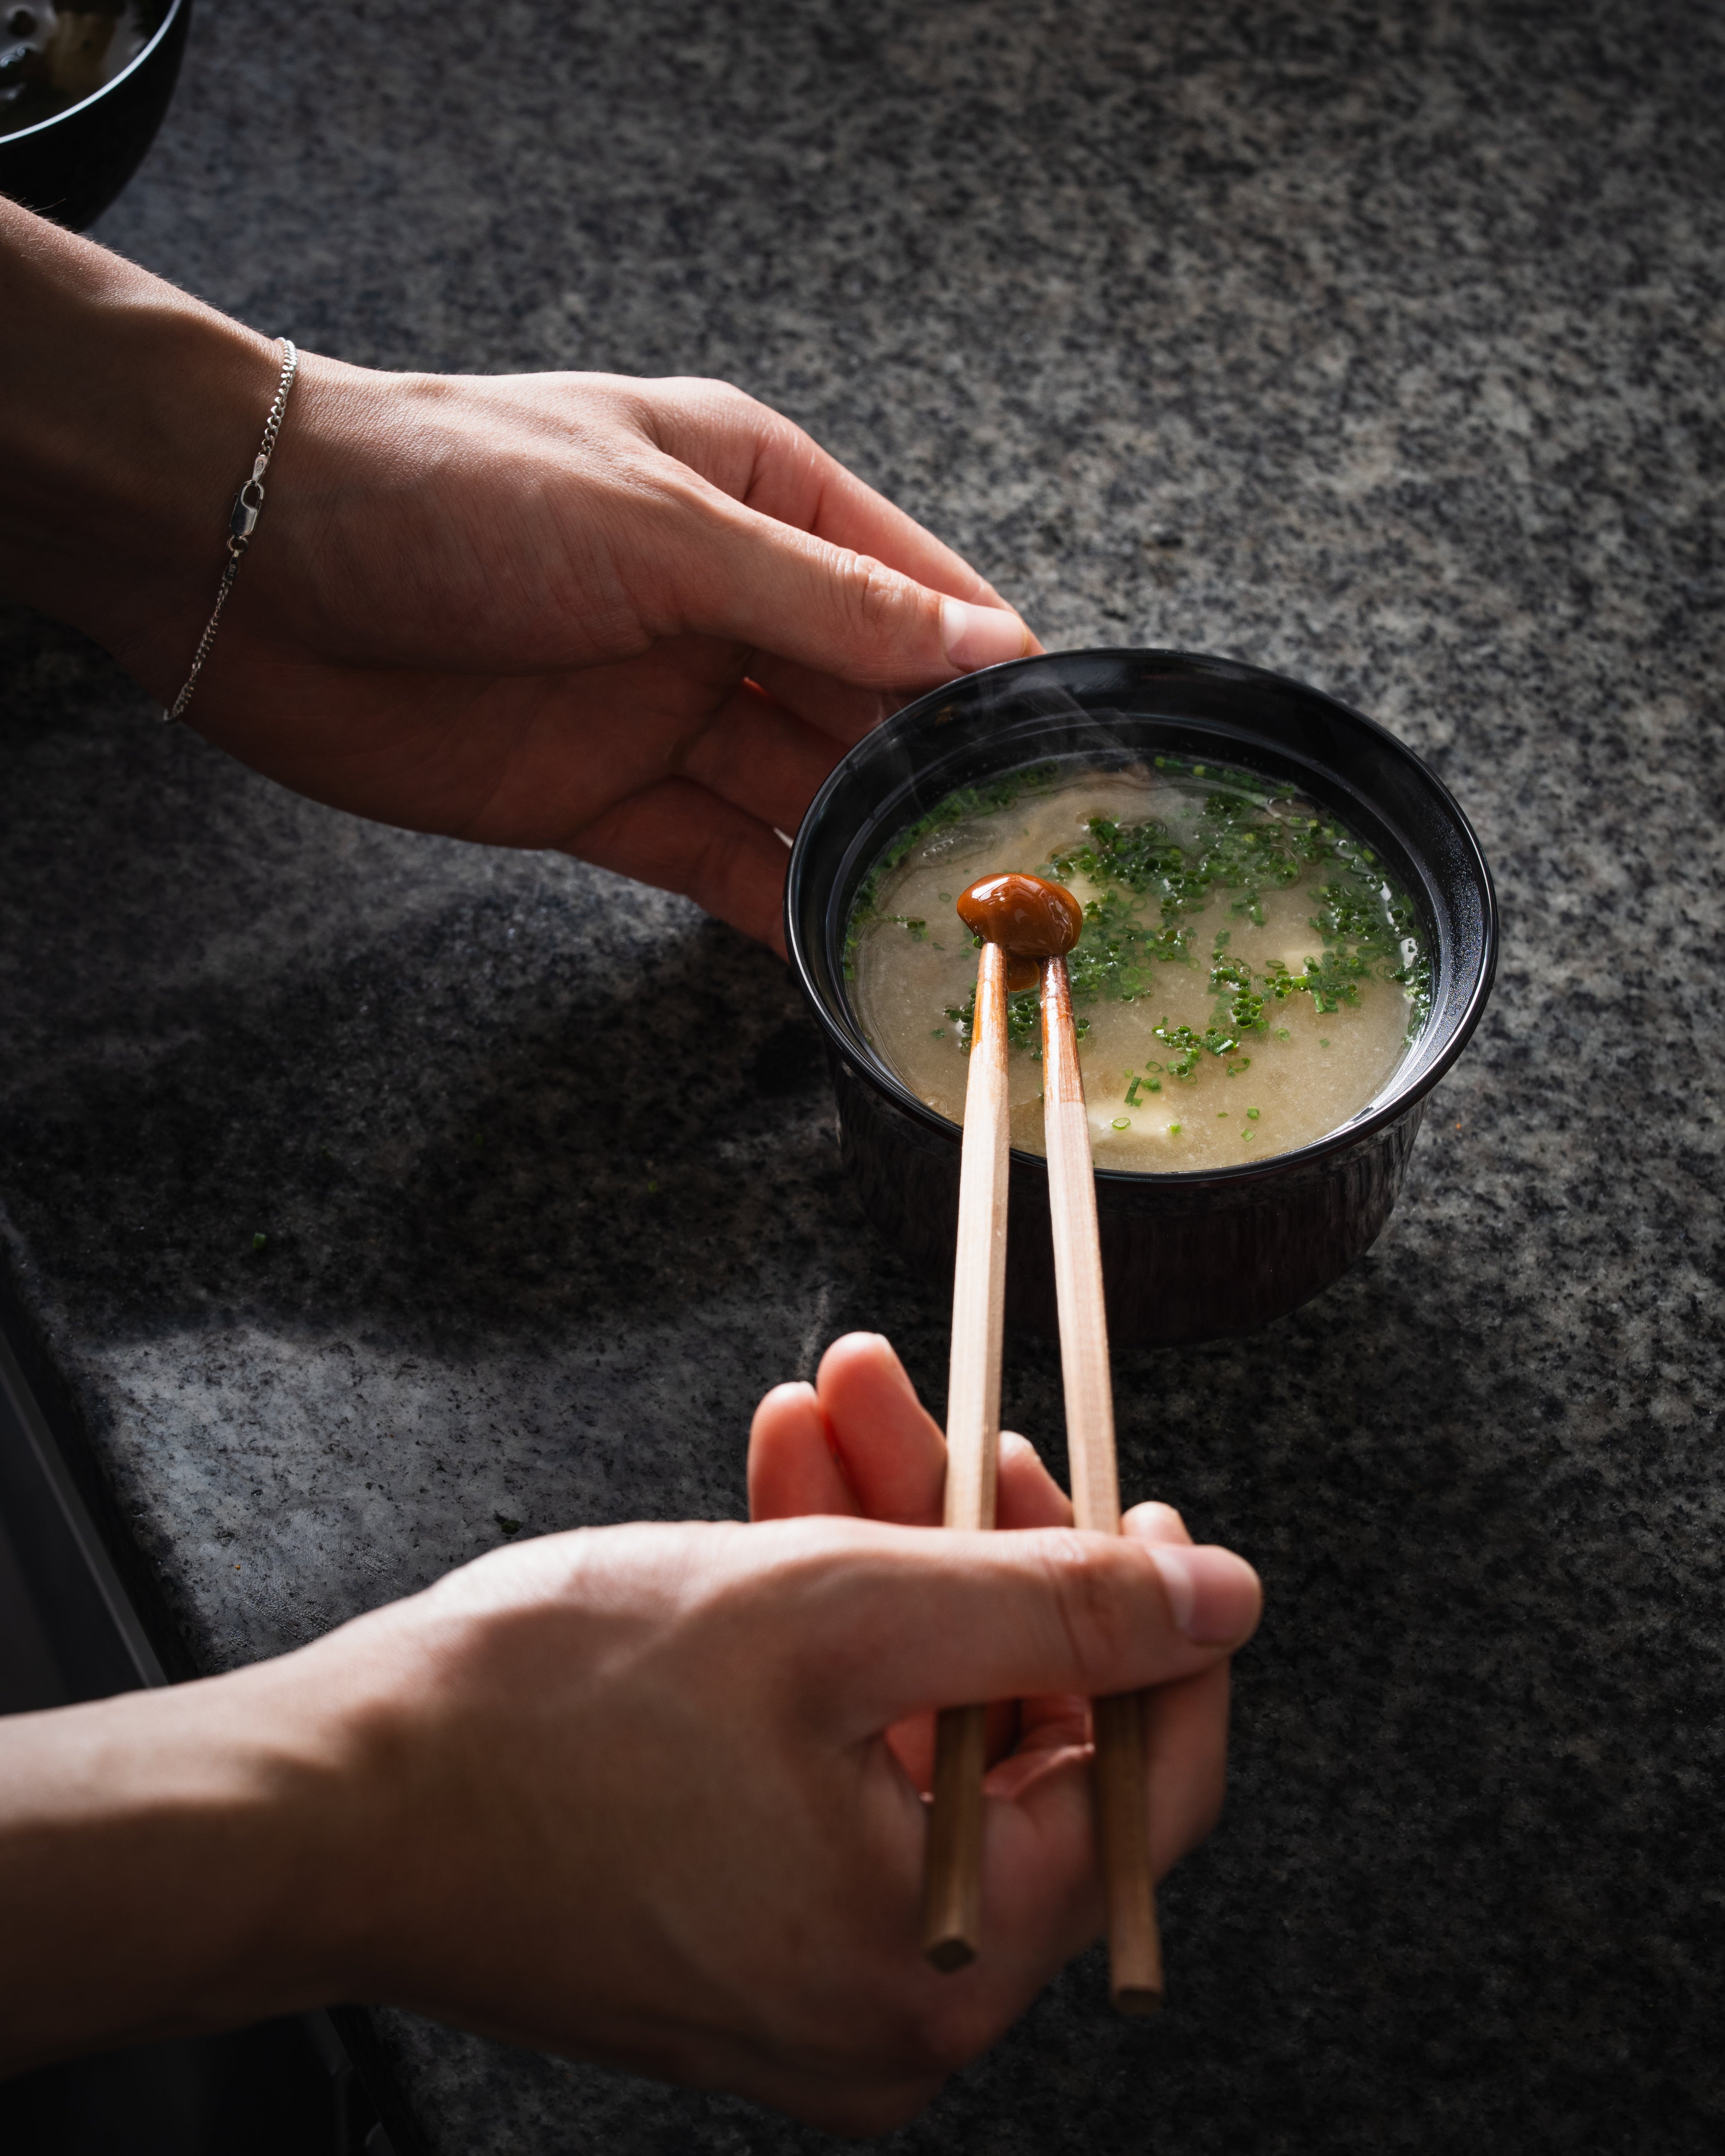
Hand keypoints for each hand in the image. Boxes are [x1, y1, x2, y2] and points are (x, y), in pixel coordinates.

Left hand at [0, 204, 1035, 952]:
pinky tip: (838, 953)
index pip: (918, 593)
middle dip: (941, 780)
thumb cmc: (456, 492)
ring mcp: (667, 707)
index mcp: (760, 498)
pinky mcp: (601, 797)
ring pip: (799, 793)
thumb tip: (986, 644)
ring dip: (867, 854)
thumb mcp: (665, 532)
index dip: (997, 672)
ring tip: (956, 930)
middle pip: (868, 706)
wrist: (252, 565)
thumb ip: (827, 603)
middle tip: (1032, 870)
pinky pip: (715, 858)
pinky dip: (771, 904)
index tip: (1075, 757)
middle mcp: (729, 605)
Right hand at [0, 1348, 1258, 2132]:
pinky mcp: (734, 1913)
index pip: (1142, 1780)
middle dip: (965, 1536)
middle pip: (1003, 1727)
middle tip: (924, 1402)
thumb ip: (1051, 1607)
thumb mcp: (836, 1611)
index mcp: (947, 1962)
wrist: (326, 1802)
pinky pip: (824, 1752)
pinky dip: (814, 1623)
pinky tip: (783, 1488)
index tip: (1137, 1498)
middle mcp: (894, 2001)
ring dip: (878, 1548)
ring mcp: (808, 1963)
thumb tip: (1226, 1599)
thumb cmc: (551, 1719)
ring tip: (833, 1405)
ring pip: (905, 1718)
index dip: (1155, 1622)